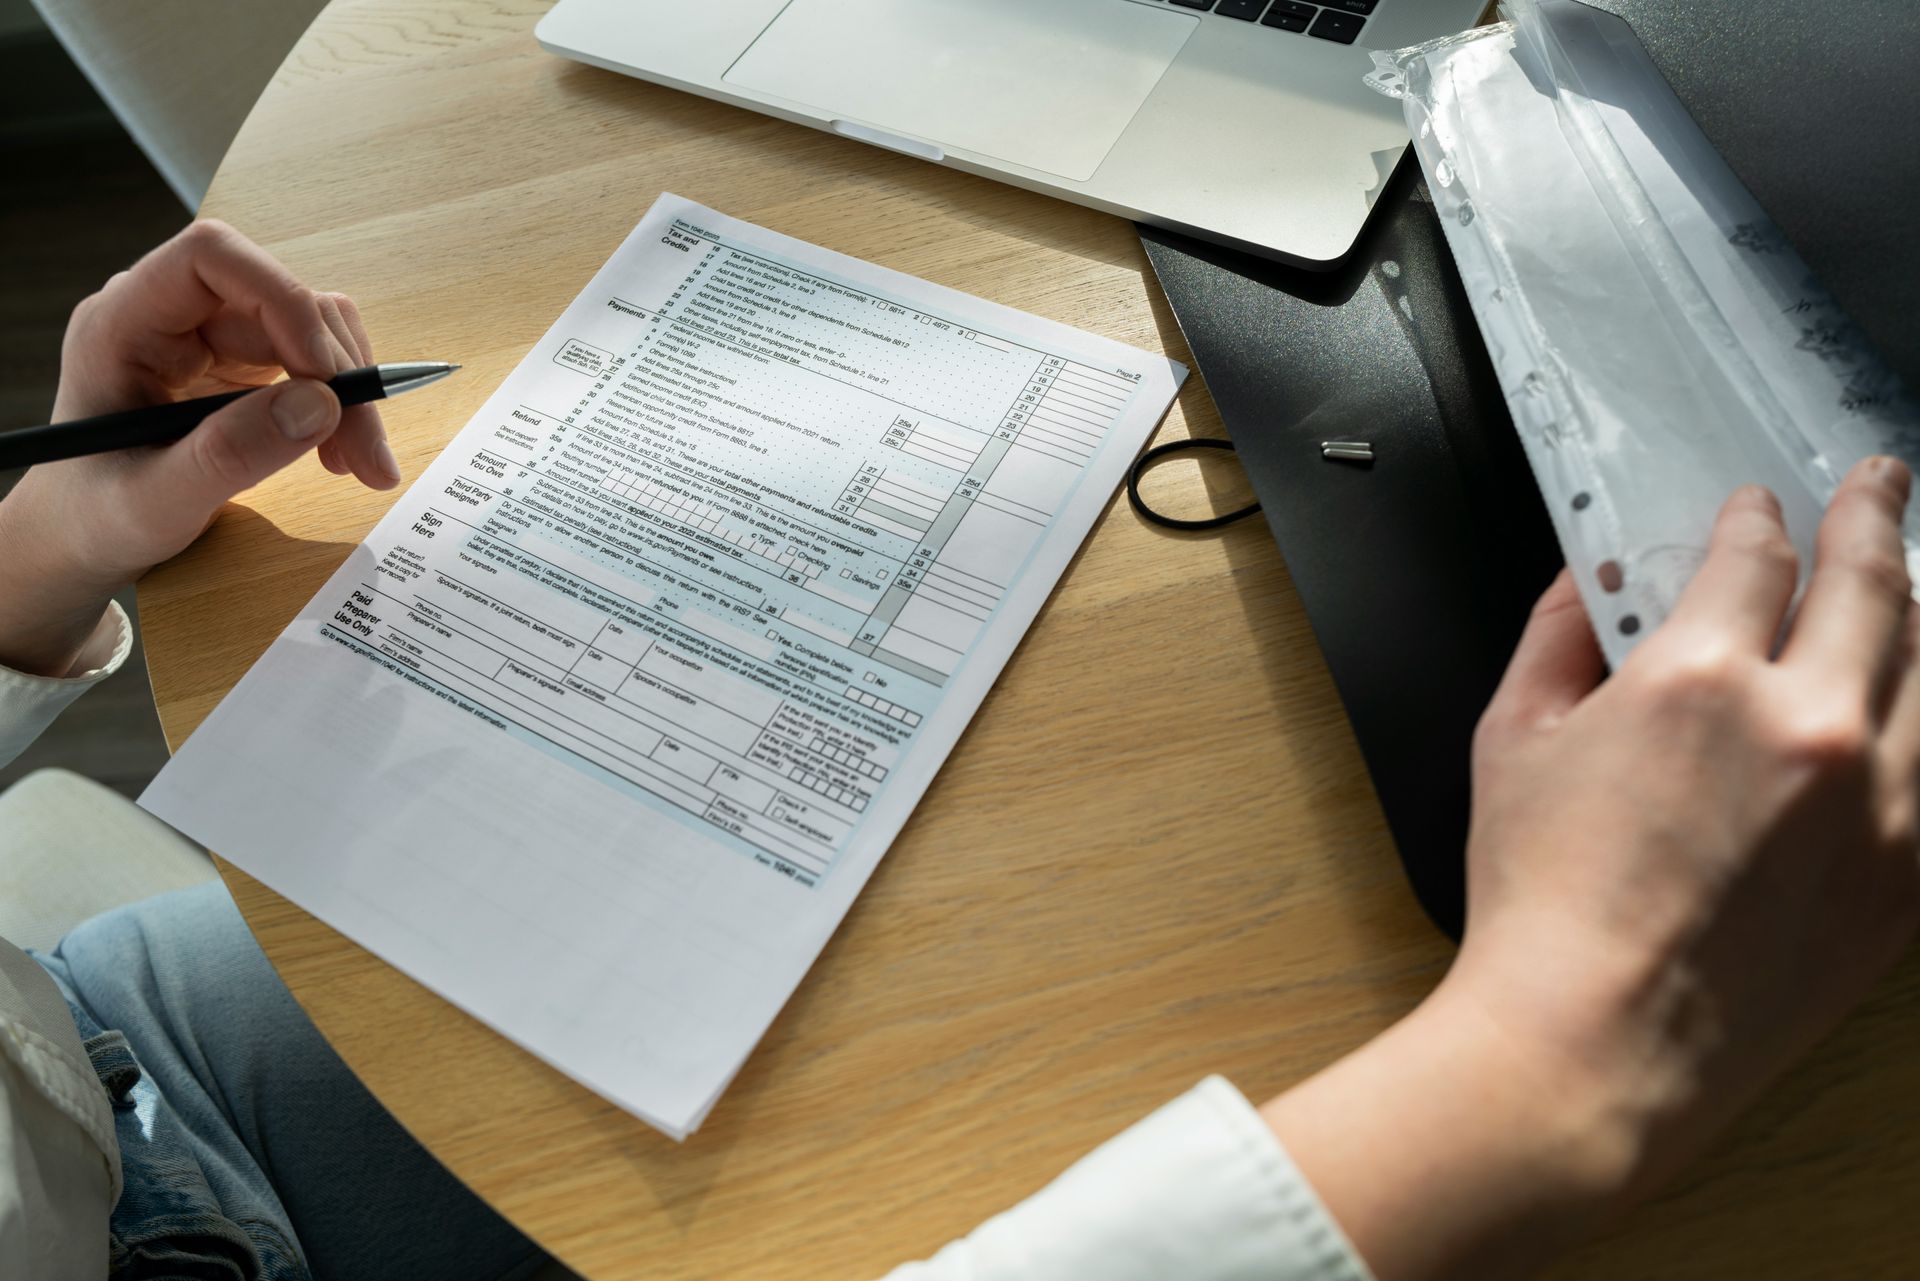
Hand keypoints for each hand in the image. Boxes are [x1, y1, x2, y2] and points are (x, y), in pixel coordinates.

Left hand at [0, 220, 399, 675]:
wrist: (86, 536)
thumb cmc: (96, 517)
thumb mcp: (154, 502)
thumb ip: (228, 455)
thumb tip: (321, 406)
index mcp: (123, 323)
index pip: (211, 257)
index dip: (281, 298)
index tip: (326, 380)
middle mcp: (170, 314)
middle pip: (280, 301)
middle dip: (336, 373)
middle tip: (367, 455)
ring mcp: (210, 336)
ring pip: (310, 328)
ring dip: (349, 392)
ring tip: (359, 464)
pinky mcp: (241, 365)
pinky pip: (311, 360)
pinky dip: (340, 405)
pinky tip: (339, 453)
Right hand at [1264, 458, 1919, 1279]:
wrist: (1595, 1046)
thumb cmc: (1542, 906)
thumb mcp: (1510, 744)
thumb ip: (1555, 641)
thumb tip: (1589, 586)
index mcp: (1698, 680)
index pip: (1753, 559)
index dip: (1755, 522)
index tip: (1756, 514)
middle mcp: (1808, 725)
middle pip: (1874, 584)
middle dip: (1874, 518)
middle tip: (1881, 486)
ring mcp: (1877, 805)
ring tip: (1916, 581)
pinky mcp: (1908, 879)